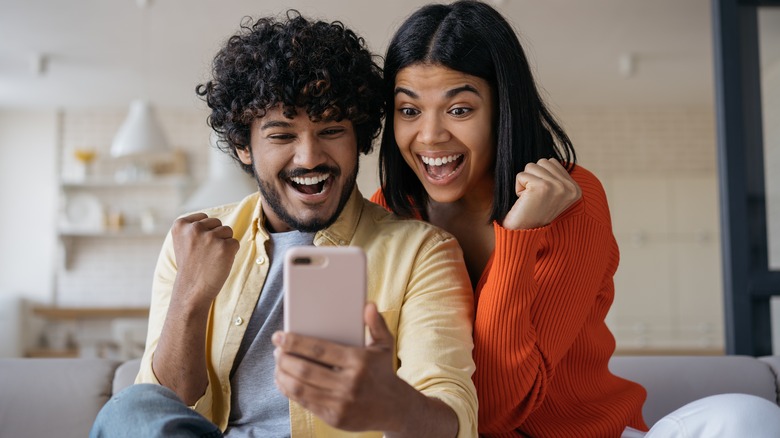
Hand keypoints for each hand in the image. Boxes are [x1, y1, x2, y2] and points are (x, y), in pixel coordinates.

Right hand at [170, 213, 238, 309]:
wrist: (191, 290)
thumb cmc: (190, 266)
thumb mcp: (183, 241)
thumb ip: (193, 228)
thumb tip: (214, 220)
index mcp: (181, 225)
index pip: (204, 218)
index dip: (204, 232)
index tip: (196, 247)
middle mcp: (195, 228)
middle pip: (217, 223)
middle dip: (215, 236)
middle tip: (205, 254)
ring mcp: (210, 237)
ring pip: (227, 231)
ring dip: (223, 243)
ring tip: (212, 258)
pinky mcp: (225, 247)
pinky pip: (235, 243)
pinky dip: (231, 253)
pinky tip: (219, 263)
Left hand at [272, 303, 407, 431]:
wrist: (395, 408)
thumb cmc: (383, 371)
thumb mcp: (385, 345)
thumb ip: (376, 324)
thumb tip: (368, 305)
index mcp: (359, 361)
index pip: (319, 350)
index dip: (295, 342)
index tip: (280, 336)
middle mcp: (349, 383)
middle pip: (305, 369)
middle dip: (284, 358)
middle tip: (276, 350)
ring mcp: (341, 403)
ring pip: (301, 387)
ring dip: (283, 375)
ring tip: (278, 365)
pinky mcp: (335, 418)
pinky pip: (305, 403)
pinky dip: (289, 391)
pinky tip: (284, 381)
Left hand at [501, 158, 581, 229]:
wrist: (524, 233)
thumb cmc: (534, 212)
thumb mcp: (552, 194)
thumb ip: (555, 176)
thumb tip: (548, 160)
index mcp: (575, 189)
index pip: (552, 162)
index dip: (541, 177)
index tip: (542, 196)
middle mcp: (570, 188)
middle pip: (542, 161)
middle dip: (533, 177)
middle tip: (535, 197)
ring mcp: (557, 187)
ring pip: (531, 166)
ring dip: (525, 182)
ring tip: (530, 199)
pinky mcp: (542, 187)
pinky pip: (521, 175)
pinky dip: (518, 187)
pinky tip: (524, 201)